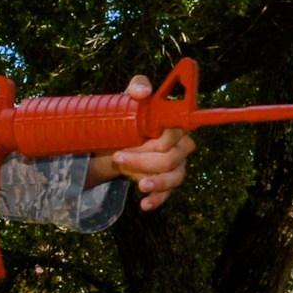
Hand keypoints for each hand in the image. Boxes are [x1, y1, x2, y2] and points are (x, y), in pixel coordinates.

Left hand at [87, 76, 195, 210]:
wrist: (113, 144)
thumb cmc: (126, 119)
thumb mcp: (128, 100)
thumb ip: (137, 88)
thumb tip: (142, 92)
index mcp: (174, 126)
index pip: (175, 134)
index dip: (159, 140)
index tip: (141, 139)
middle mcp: (180, 146)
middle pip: (171, 158)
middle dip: (145, 161)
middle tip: (119, 157)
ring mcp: (175, 166)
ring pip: (174, 177)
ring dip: (155, 182)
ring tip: (138, 184)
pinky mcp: (166, 183)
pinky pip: (167, 195)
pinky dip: (156, 200)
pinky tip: (144, 205)